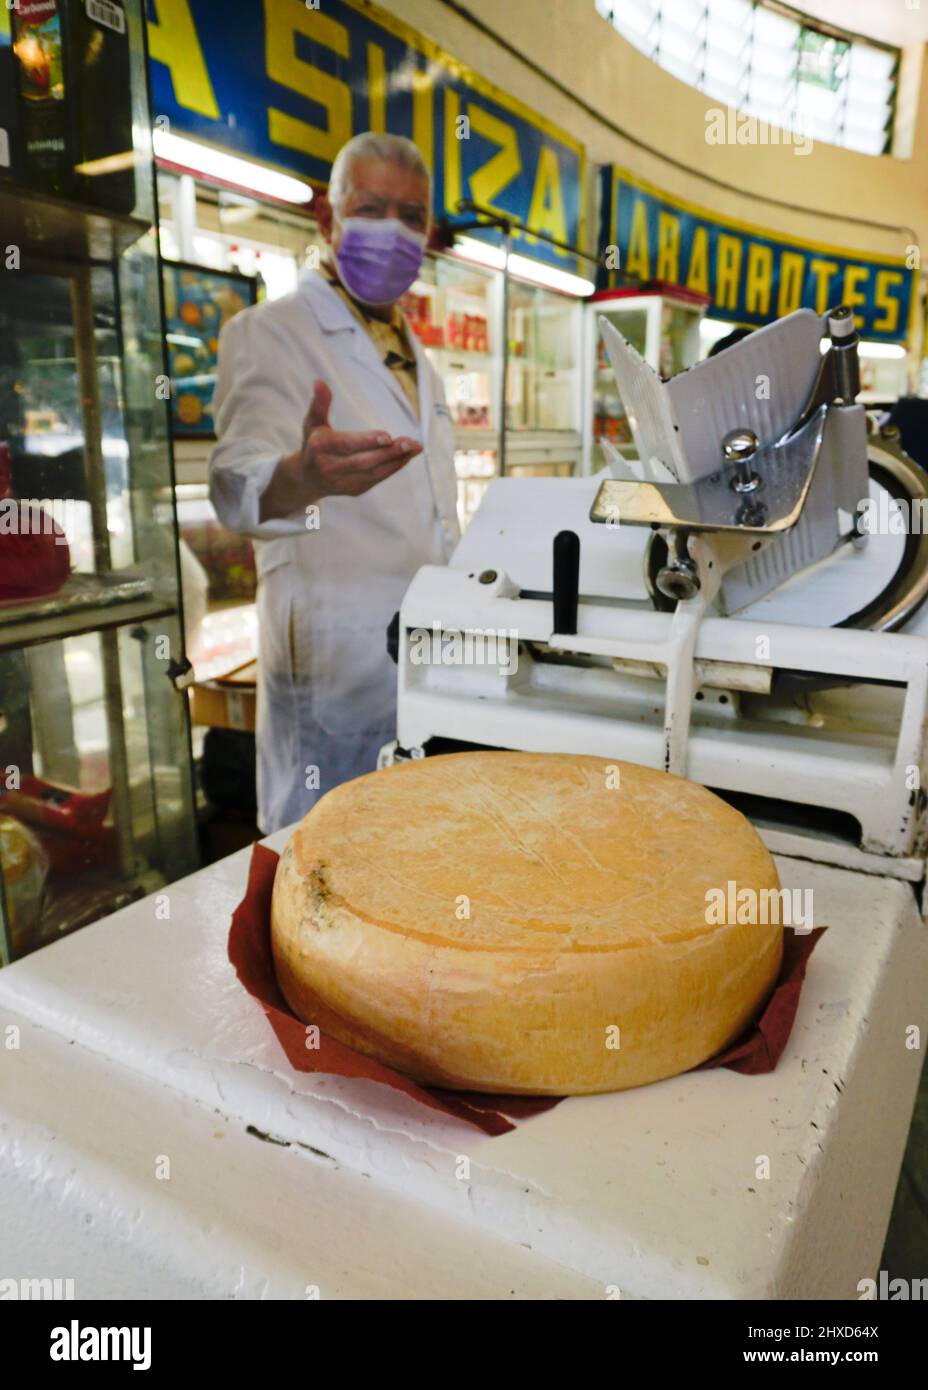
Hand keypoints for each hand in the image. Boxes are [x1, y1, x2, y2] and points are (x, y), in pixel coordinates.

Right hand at [259, 380, 422, 520]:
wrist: (307, 479)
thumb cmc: (314, 444)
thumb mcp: (313, 422)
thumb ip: (319, 403)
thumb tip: (319, 381)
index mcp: (320, 448)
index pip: (346, 445)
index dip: (367, 441)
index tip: (388, 436)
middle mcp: (330, 468)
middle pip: (364, 461)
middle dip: (389, 452)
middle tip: (411, 442)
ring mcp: (343, 482)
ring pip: (374, 472)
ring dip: (397, 459)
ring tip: (415, 447)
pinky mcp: (355, 490)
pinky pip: (378, 478)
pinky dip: (394, 467)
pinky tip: (407, 455)